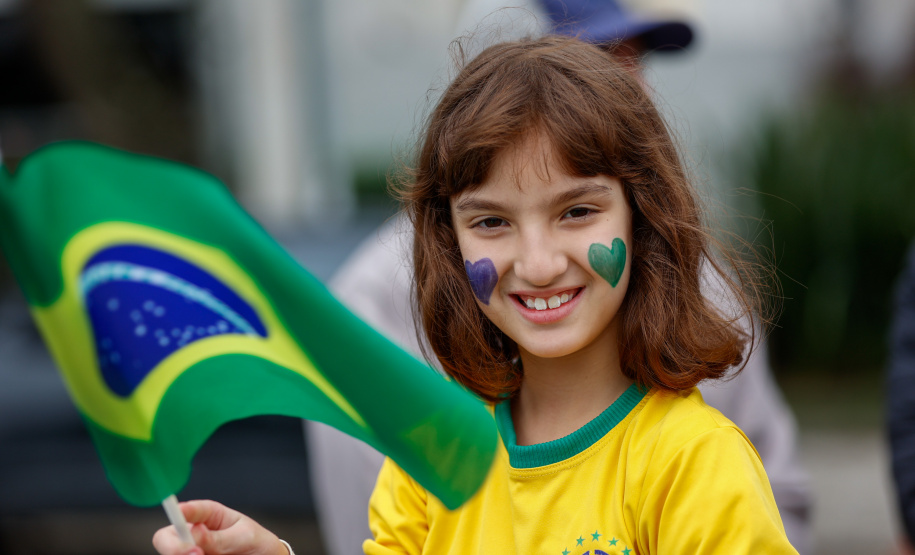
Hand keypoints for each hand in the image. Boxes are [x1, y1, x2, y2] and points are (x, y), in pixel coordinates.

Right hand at [152, 499, 287, 554]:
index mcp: (208, 515)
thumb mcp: (244, 537)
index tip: (186, 524)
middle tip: (196, 554)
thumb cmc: (257, 544)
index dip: (178, 514)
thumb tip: (194, 532)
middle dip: (173, 547)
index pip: (185, 510)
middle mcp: (193, 534)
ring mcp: (192, 551)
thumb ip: (220, 538)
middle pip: (165, 538)